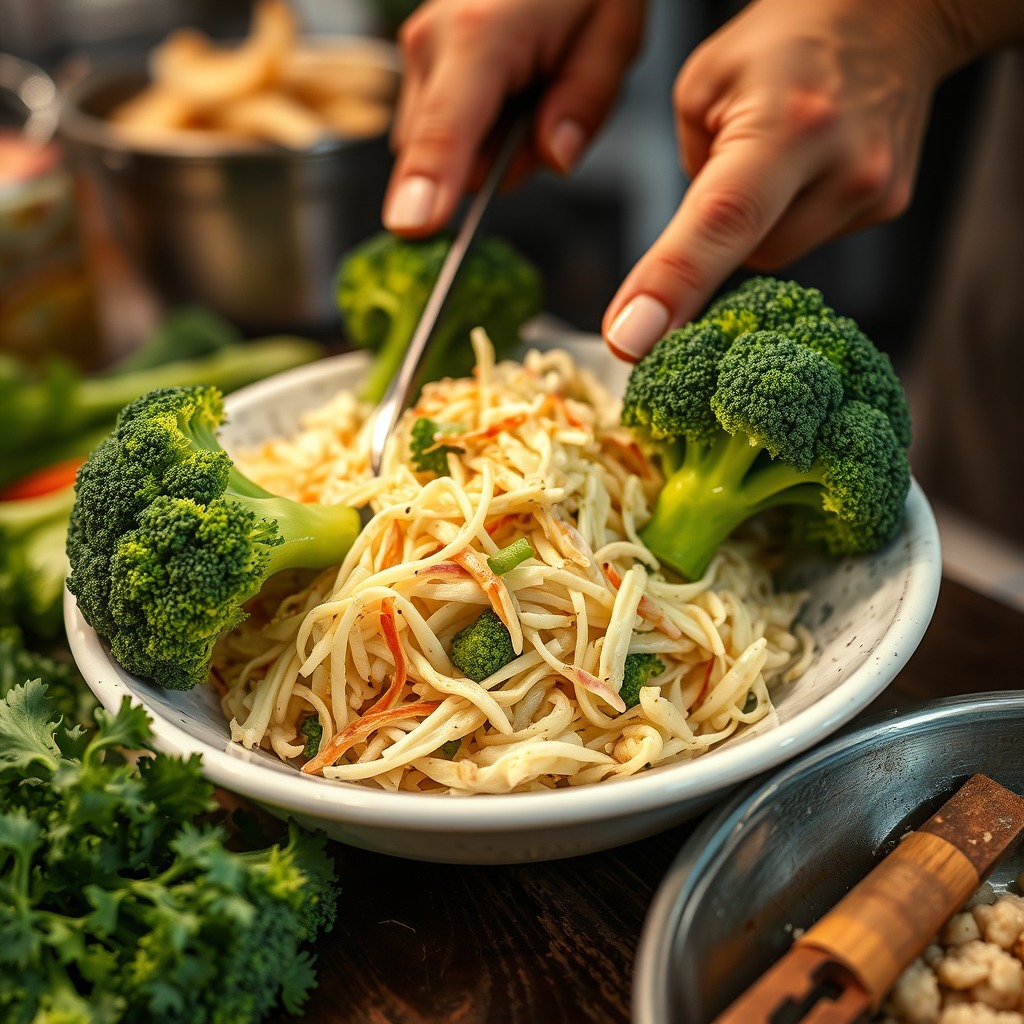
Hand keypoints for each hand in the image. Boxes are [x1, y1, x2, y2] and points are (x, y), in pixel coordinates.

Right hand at [382, 0, 644, 236]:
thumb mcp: (612, 35)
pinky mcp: (418, 56)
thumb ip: (584, 103)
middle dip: (493, 163)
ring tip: (532, 87)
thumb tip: (553, 158)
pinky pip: (438, 125)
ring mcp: (418, 48)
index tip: (414, 228)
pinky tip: (509, 83)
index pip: (446, 131)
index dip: (430, 184)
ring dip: (486, 141)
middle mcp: (432, 43)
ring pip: (436, 145)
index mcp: (480, 37)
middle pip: (441, 156)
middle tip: (549, 111)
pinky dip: (476, 123)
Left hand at [603, 0, 965, 360]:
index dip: (672, 285)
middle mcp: (845, 165)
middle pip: (745, 253)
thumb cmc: (784, 44)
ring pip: (773, 255)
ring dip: (757, 222)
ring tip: (778, 157)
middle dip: (720, 227)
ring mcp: (874, 193)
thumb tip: (691, 255)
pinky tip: (804, 168)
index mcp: (789, 124)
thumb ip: (689, 176)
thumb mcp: (704, 84)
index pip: (721, 220)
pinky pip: (804, 240)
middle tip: (731, 166)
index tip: (628, 341)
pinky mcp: (888, 208)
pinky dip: (788, 215)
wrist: (890, 16)